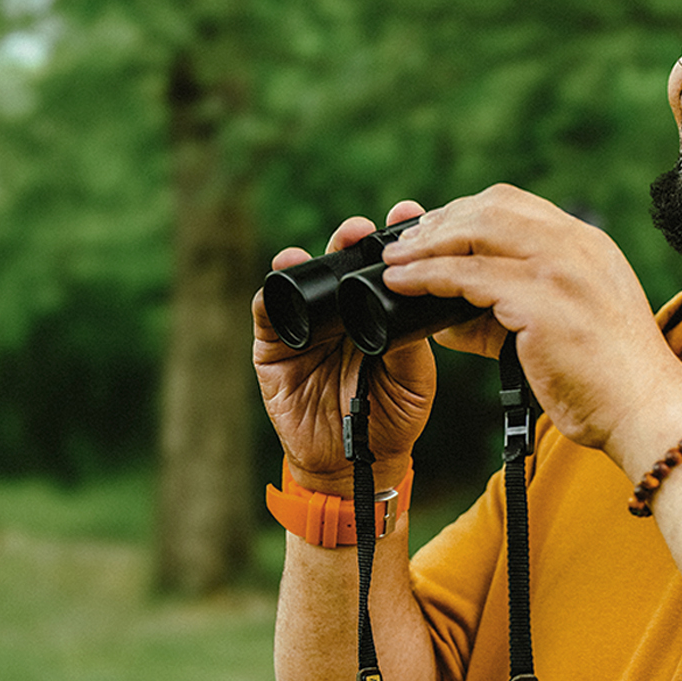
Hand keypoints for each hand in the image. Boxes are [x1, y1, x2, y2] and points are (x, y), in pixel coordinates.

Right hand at [255, 200, 437, 490]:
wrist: (353, 466)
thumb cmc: (390, 419)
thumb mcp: (413, 380)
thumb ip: (410, 342)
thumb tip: (408, 298)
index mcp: (377, 313)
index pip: (383, 268)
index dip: (393, 239)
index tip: (408, 214)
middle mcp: (340, 313)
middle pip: (341, 263)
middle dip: (351, 239)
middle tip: (362, 228)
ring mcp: (306, 328)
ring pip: (303, 280)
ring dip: (309, 257)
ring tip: (322, 247)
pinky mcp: (274, 347)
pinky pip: (267, 313)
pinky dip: (271, 293)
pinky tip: (282, 275)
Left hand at [375, 184, 681, 463]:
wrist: (647, 412)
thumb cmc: (605, 382)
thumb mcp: (559, 328)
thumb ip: (505, 312)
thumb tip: (445, 315)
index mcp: (587, 245)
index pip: (515, 206)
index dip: (465, 213)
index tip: (432, 232)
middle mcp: (576, 246)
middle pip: (491, 208)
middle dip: (439, 222)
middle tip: (403, 244)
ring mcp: (562, 270)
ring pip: (475, 234)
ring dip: (425, 245)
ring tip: (392, 261)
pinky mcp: (543, 303)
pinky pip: (469, 278)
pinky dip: (428, 277)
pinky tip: (402, 285)